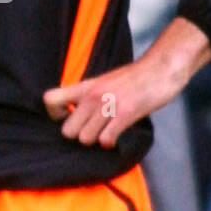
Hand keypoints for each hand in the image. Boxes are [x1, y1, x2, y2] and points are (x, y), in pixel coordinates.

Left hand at [43, 16, 210, 147]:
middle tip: (93, 130)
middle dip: (79, 135)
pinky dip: (111, 142)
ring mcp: (108, 104)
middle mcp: (92, 95)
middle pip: (67, 130)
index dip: (56, 115)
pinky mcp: (125, 113)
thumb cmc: (135, 77)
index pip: (49, 100)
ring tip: (107, 132)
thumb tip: (77, 111)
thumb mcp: (105, 80)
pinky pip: (106, 139)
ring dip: (96, 140)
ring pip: (85, 139)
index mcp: (86, 85)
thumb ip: (89, 94)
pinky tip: (117, 135)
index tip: (70, 117)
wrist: (161, 68)